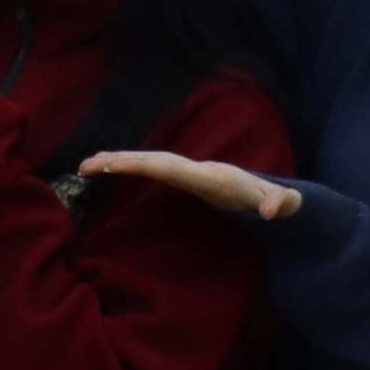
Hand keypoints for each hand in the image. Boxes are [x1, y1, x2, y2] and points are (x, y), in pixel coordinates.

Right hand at [77, 144, 303, 224]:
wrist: (274, 197)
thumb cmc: (277, 202)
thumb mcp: (284, 205)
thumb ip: (282, 204)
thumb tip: (273, 209)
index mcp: (210, 175)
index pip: (170, 166)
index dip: (142, 164)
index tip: (114, 164)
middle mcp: (195, 169)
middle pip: (151, 159)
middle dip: (119, 160)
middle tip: (85, 164)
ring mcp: (189, 173)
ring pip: (148, 162)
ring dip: (118, 162)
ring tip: (86, 167)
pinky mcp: (185, 180)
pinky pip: (152, 171)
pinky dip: (129, 170)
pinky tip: (109, 173)